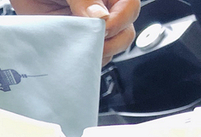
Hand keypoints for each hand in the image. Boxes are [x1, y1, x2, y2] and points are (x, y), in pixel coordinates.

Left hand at [9, 0, 139, 65]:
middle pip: (124, 34)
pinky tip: (70, 55)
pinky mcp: (75, 45)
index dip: (120, 20)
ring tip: (77, 48)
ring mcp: (90, 31)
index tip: (102, 28)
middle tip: (90, 42)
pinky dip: (81, 62)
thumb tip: (100, 18)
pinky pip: (86, 60)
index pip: (129, 9)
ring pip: (107, 51)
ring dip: (94, 54)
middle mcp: (103, 13)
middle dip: (111, 43)